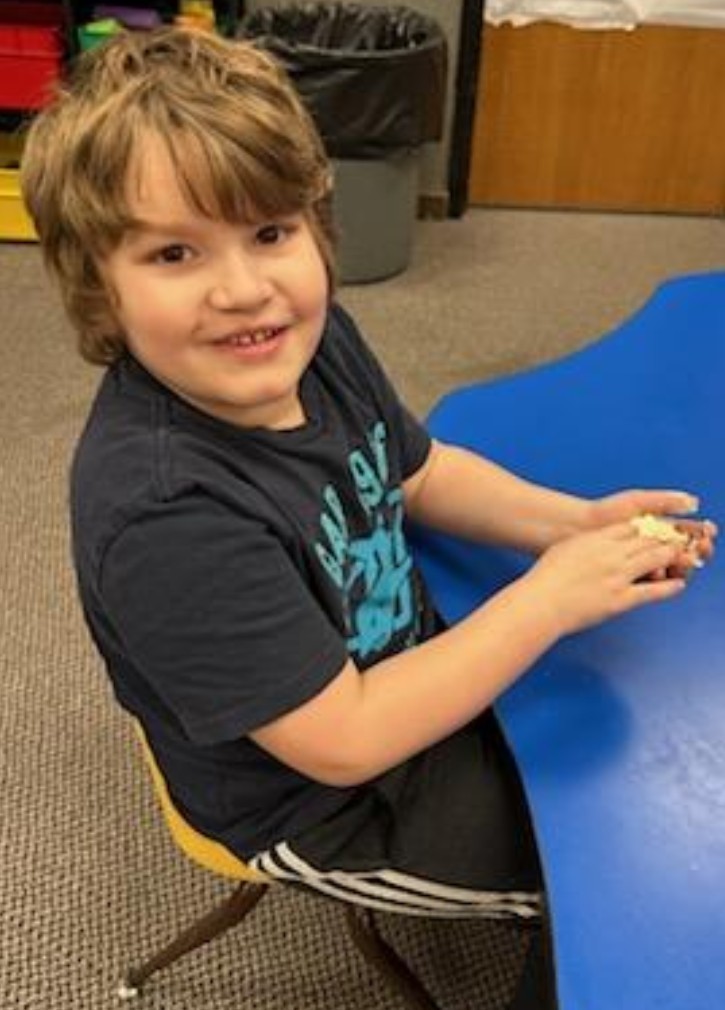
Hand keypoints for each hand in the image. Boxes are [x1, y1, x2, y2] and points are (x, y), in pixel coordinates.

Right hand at [520, 522, 687, 636]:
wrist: (541, 601)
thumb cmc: (546, 577)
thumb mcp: (565, 548)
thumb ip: (587, 543)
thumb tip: (597, 542)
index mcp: (596, 539)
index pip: (631, 527)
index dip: (648, 527)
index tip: (656, 529)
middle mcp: (611, 554)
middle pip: (648, 540)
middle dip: (665, 539)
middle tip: (677, 540)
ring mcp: (618, 576)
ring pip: (655, 560)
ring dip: (671, 557)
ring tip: (682, 557)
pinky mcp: (621, 599)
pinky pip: (652, 591)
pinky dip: (669, 588)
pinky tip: (678, 585)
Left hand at [588, 489, 716, 577]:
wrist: (576, 527)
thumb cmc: (605, 512)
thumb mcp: (637, 501)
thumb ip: (665, 500)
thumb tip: (693, 502)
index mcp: (659, 527)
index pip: (688, 533)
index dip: (700, 534)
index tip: (707, 532)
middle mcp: (654, 546)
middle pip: (685, 552)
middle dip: (697, 550)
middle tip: (703, 548)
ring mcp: (643, 562)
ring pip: (672, 568)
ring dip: (683, 565)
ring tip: (685, 559)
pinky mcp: (633, 576)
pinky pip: (653, 580)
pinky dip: (661, 577)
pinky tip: (663, 572)